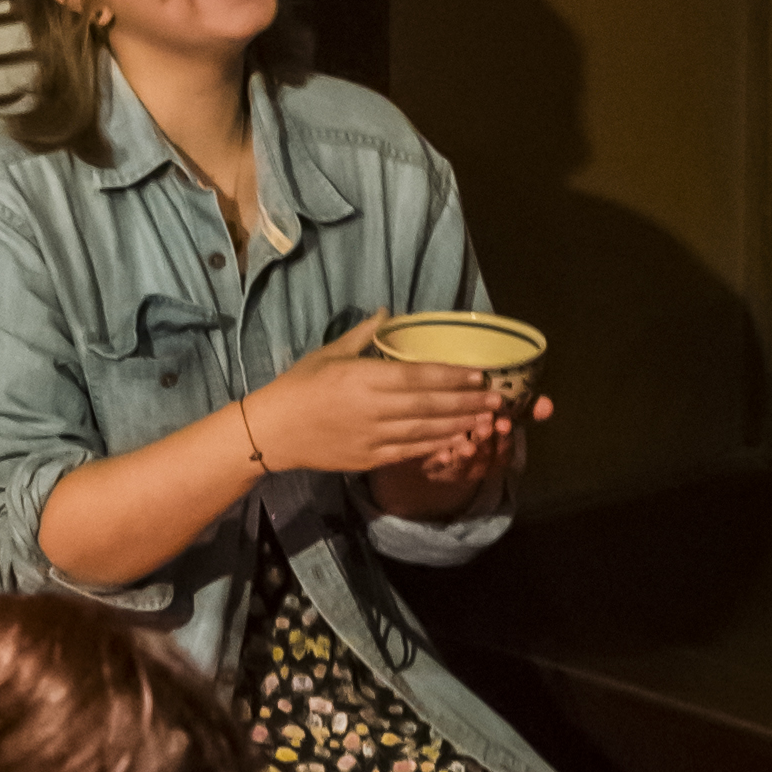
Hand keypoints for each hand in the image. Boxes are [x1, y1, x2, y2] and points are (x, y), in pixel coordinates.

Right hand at [245, 322, 508, 487]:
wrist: (274, 432)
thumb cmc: (300, 386)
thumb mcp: (329, 353)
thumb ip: (363, 334)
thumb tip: (387, 312)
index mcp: (364, 378)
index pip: (419, 377)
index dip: (453, 376)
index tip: (480, 374)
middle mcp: (374, 409)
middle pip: (430, 405)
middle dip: (467, 402)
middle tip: (497, 398)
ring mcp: (374, 437)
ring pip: (426, 431)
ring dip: (460, 424)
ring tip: (487, 419)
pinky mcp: (371, 458)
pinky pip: (411, 452)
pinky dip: (437, 446)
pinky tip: (457, 440)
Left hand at [366, 390, 548, 525]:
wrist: (441, 446)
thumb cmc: (477, 425)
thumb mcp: (501, 417)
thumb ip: (525, 410)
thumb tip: (548, 406)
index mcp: (498, 455)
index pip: (505, 450)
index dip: (505, 438)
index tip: (504, 422)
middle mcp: (479, 466)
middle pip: (485, 457)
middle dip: (485, 442)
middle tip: (484, 425)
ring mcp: (456, 470)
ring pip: (463, 466)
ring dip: (465, 454)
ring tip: (464, 441)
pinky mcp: (434, 469)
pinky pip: (437, 469)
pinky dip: (440, 461)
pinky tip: (442, 451)